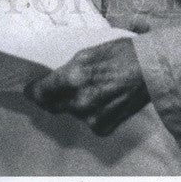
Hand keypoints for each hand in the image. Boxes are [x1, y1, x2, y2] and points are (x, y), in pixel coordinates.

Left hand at [25, 37, 148, 135]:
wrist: (150, 70)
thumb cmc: (121, 54)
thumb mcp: (88, 53)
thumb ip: (66, 69)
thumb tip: (50, 80)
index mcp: (73, 77)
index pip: (41, 93)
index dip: (33, 91)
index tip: (30, 89)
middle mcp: (79, 101)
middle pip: (52, 105)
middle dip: (52, 97)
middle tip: (59, 87)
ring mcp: (91, 118)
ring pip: (71, 112)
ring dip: (74, 103)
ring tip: (92, 88)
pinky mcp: (103, 128)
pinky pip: (87, 122)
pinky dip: (90, 113)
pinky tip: (103, 99)